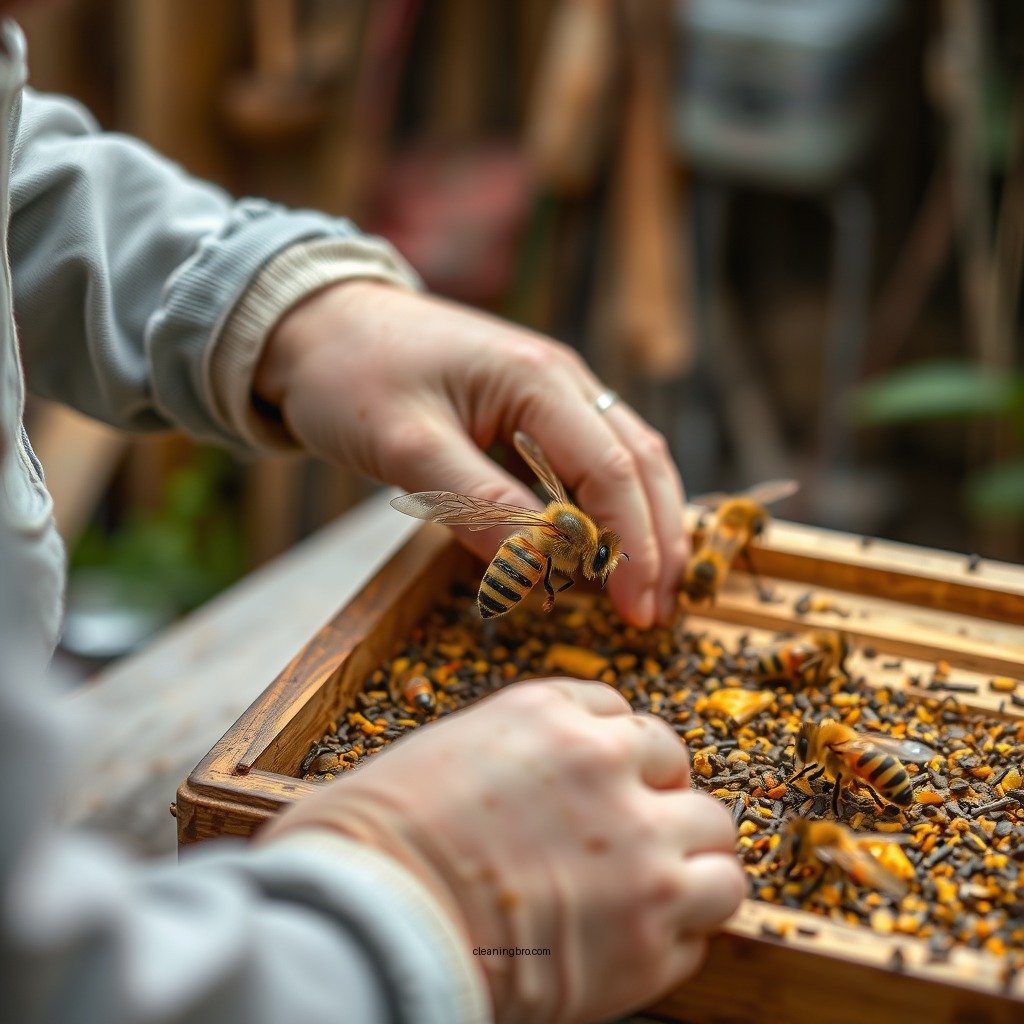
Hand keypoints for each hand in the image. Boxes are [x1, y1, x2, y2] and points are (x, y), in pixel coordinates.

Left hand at [254, 281, 687, 627]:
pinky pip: (590, 458)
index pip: (610, 470)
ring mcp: (553, 389)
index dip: (631, 546)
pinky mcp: (533, 407)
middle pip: (639, 462)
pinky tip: (604, 546)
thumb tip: (536, 570)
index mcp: (536, 379)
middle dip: (655, 540)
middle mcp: (561, 378)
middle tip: (655, 613)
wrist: (320, 323)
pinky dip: (608, 505)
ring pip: (626, 458)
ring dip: (644, 523)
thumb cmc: (351, 376)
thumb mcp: (405, 446)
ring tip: (649, 587)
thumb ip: (474, 504)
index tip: (636, 611)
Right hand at [260, 680, 743, 1023]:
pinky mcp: (652, 932)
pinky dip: (681, 937)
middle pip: (677, 767)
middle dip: (660, 800)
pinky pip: (708, 924)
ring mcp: (640, 847)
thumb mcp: (441, 753)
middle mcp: (606, 765)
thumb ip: (509, 753)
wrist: (372, 920)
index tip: (610, 782)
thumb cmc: (377, 840)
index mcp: (549, 714)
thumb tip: (525, 782)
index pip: (619, 716)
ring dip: (693, 867)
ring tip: (659, 893)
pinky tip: (636, 945)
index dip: (616, 754)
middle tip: (635, 838)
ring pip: (719, 846)